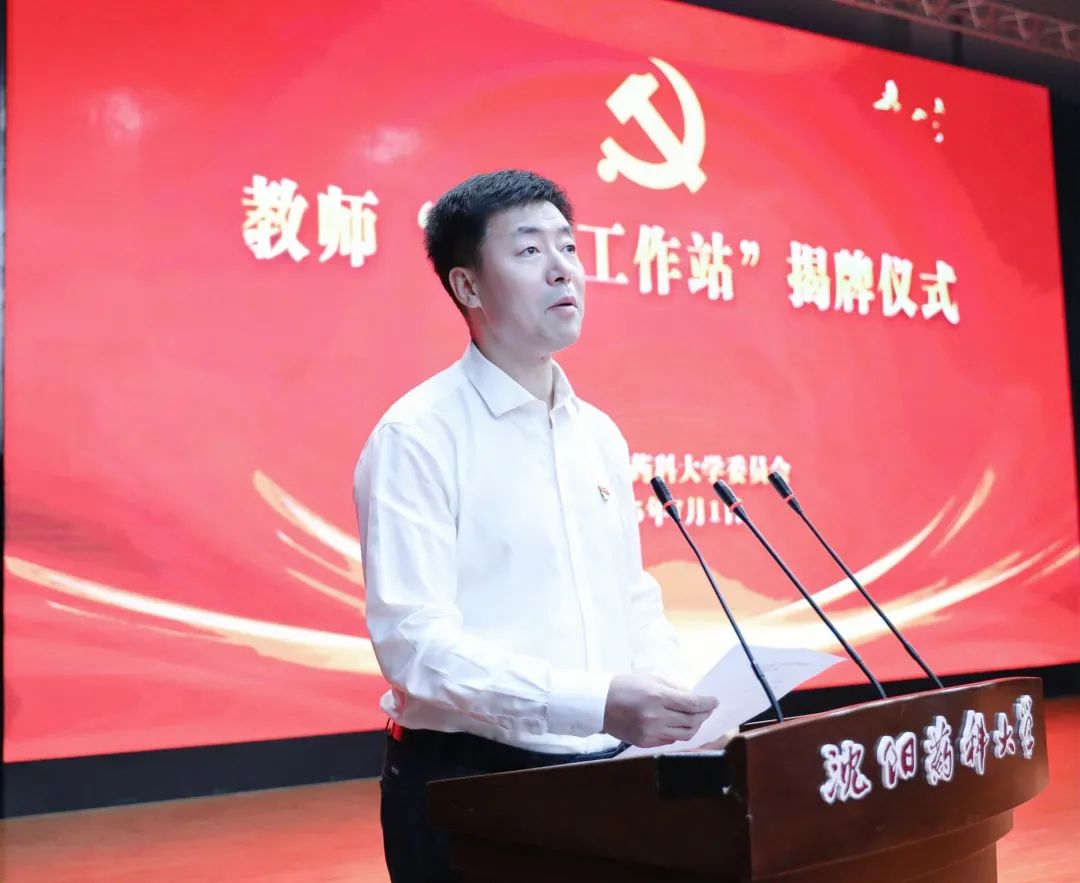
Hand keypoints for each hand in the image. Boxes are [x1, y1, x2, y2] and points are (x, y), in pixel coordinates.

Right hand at [602, 674, 718, 747]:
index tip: (714, 701)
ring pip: (685, 735)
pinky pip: (671, 740)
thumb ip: (674, 689)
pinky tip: (677, 725)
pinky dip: (679, 733)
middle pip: (692, 721)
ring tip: (695, 718)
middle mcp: (656, 717)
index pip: (693, 703)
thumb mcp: (651, 679)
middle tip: (707, 709)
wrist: (599, 703)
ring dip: (694, 725)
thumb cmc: (624, 686)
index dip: (708, 703)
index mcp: (657, 696)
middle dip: (704, 714)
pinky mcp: (645, 743)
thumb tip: (693, 697)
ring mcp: (651, 732)